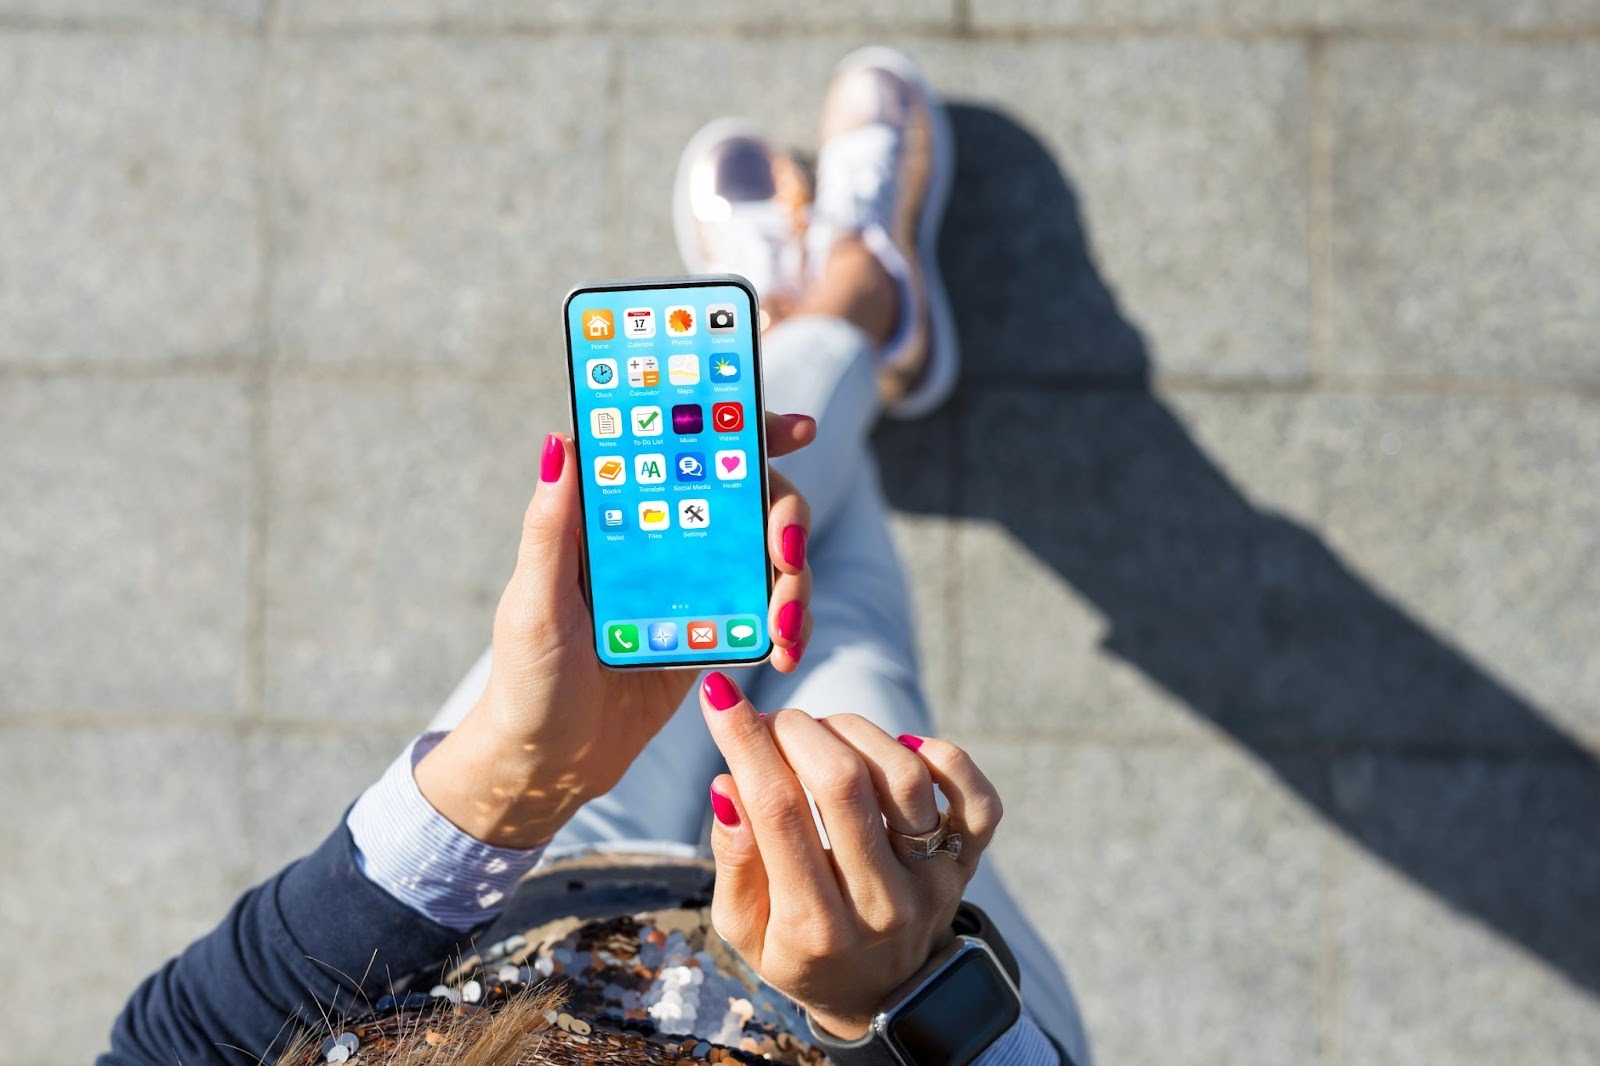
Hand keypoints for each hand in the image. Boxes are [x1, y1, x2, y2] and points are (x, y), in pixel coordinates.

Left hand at [413, 413, 816, 848]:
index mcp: (617, 516)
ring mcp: (694, 586)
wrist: (548, 764)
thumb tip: (563, 440)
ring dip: (795, 582)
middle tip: (788, 553)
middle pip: (750, 498)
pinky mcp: (714, 632)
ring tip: (786, 628)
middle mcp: (662, 539)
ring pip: (770, 556)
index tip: (797, 428)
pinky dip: (788, 625)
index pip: (688, 452)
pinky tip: (785, 651)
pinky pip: (766, 612)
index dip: (746, 430)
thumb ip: (550, 527)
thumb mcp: (534, 603)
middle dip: (787, 516)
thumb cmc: (526, 680)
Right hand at [697, 671, 1003, 1038]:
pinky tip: (901, 747)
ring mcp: (932, 883)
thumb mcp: (744, 928)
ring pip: (904, 776)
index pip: (777, 810)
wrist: (882, 998)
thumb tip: (728, 784)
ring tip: (824, 734)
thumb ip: (734, 860)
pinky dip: (943, 756)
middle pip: (843, 783)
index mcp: (814, 926)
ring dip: (855, 732)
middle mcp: (881, 904)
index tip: (720, 695)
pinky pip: (977, 798)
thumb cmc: (800, 952)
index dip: (744, 741)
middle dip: (797, 730)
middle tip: (775, 723)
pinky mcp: (967, 864)